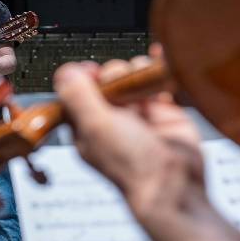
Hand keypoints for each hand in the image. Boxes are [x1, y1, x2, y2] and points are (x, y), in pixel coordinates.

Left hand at [53, 56, 203, 224]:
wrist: (173, 183)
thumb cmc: (131, 163)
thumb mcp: (94, 126)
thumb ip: (77, 96)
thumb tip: (66, 71)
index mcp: (87, 126)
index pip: (78, 91)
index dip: (84, 77)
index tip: (92, 71)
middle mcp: (111, 119)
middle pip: (107, 78)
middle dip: (115, 74)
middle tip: (122, 88)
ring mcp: (138, 114)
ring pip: (132, 76)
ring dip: (137, 70)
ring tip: (144, 82)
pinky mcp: (164, 111)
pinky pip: (157, 81)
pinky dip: (158, 68)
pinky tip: (159, 58)